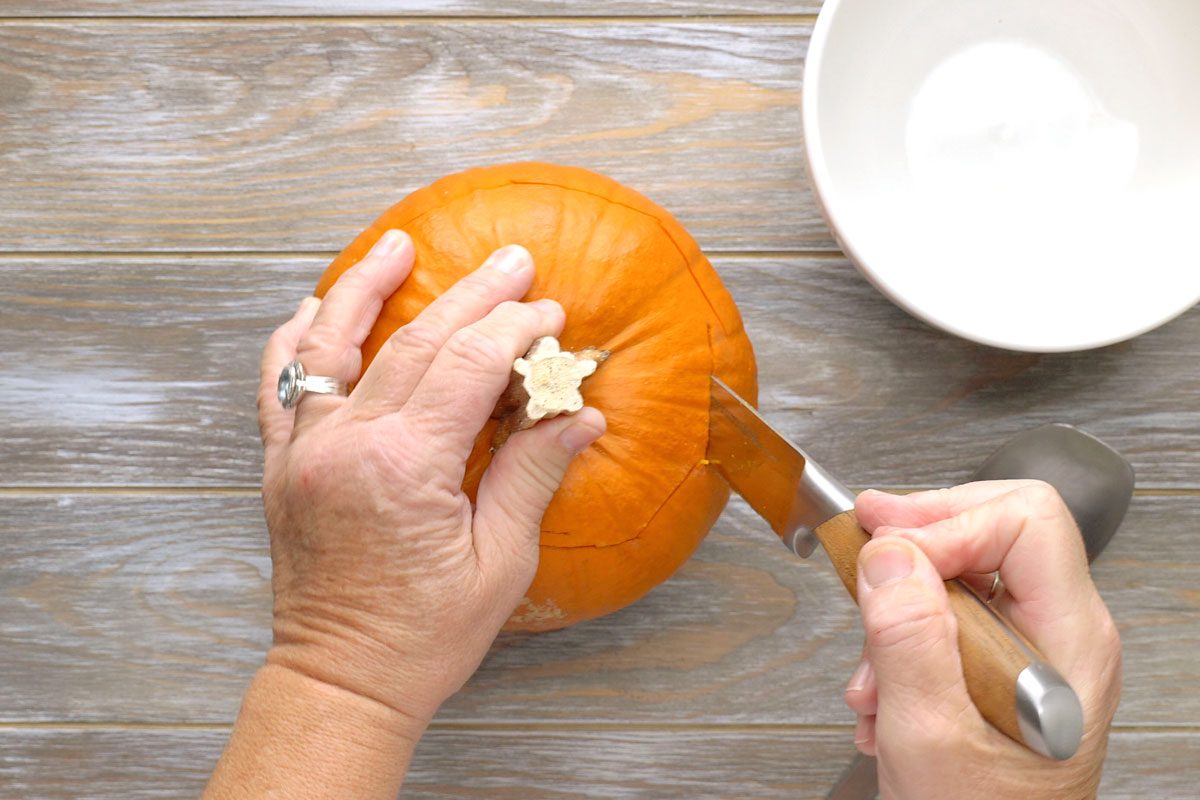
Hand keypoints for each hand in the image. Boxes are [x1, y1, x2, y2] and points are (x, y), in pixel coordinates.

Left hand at [256, 230, 605, 726]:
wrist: (342, 681)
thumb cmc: (424, 636)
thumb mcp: (499, 562)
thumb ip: (532, 474)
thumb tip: (579, 416)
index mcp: (405, 468)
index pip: (468, 367)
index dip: (515, 332)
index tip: (550, 318)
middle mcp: (347, 446)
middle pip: (416, 343)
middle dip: (473, 297)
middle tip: (514, 263)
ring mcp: (306, 452)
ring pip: (333, 345)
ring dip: (368, 288)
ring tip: (398, 245)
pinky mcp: (284, 466)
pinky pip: (279, 385)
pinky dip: (296, 340)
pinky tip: (314, 307)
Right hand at [844, 482, 1121, 799]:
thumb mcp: (930, 736)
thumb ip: (909, 640)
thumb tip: (888, 554)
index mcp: (1069, 642)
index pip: (1025, 519)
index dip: (948, 521)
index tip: (886, 550)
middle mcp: (1061, 634)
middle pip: (995, 526)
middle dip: (917, 542)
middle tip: (864, 546)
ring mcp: (1032, 647)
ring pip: (962, 569)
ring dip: (898, 607)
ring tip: (870, 673)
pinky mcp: (1001, 662)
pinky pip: (947, 612)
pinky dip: (900, 638)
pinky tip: (882, 693)